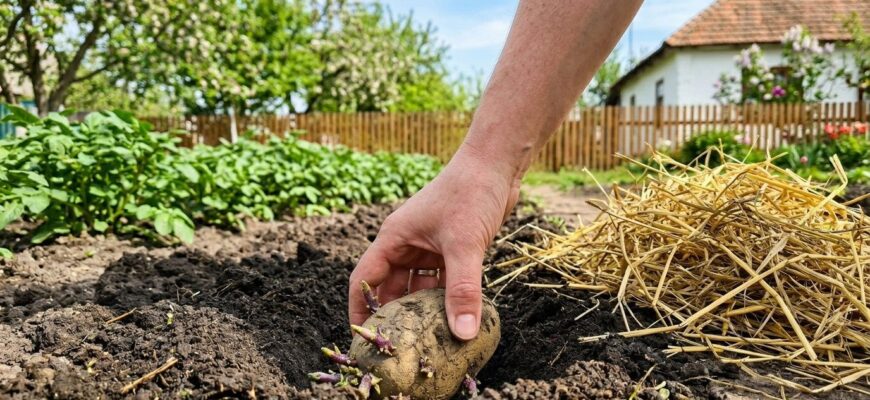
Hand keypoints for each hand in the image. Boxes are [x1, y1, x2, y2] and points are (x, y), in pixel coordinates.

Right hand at [348, 148, 519, 339]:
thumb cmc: (470, 193)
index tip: (363, 339)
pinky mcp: (452, 247)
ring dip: (424, 309)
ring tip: (428, 340)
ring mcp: (430, 246)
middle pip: (392, 287)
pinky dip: (447, 298)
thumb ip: (462, 290)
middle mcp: (408, 243)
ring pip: (420, 286)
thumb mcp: (464, 245)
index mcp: (394, 238)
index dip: (360, 309)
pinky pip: (443, 280)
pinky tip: (456, 319)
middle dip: (395, 315)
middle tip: (400, 348)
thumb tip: (462, 333)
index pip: (364, 279)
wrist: (497, 164)